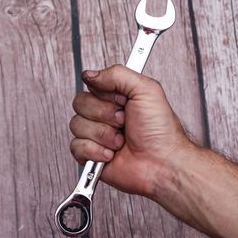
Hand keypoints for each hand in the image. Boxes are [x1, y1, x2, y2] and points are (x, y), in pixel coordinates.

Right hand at [69, 64, 190, 196]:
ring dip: (103, 135)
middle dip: (104, 115)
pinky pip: (76, 146)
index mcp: (115, 97)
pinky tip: (112, 154)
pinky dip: (95, 151)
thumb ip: (117, 74)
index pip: (91, 86)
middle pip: (80, 103)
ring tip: (121, 141)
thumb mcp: (146, 90)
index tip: (123, 101)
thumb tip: (89, 75)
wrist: (162, 163)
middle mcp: (104, 115)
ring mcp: (95, 135)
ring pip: (77, 125)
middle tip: (123, 122)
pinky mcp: (90, 154)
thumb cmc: (160, 131)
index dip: (105, 94)